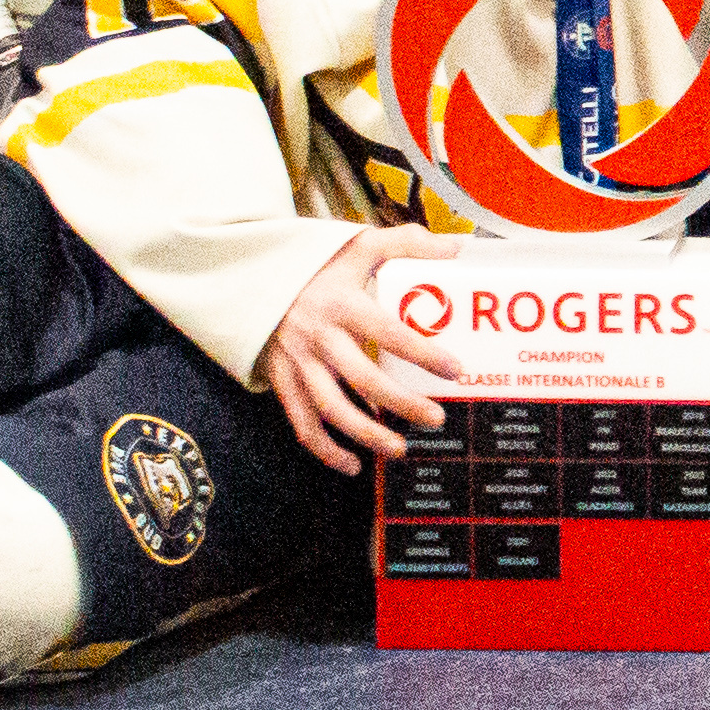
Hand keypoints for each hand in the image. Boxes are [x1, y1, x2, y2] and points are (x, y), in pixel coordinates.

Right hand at [256, 225, 467, 473]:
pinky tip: (352, 465)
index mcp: (343, 304)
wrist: (251, 279)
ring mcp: (298, 363)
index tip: (455, 369)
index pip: (389, 332)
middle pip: (364, 379)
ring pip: (332, 409)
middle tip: (436, 418)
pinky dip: (325, 449)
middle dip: (402, 403)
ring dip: (366, 434)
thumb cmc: (315, 265)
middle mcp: (320, 337)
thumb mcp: (359, 245)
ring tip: (400, 449)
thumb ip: (408, 244)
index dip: (422, 353)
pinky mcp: (282, 381)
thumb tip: (458, 248)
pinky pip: (302, 423)